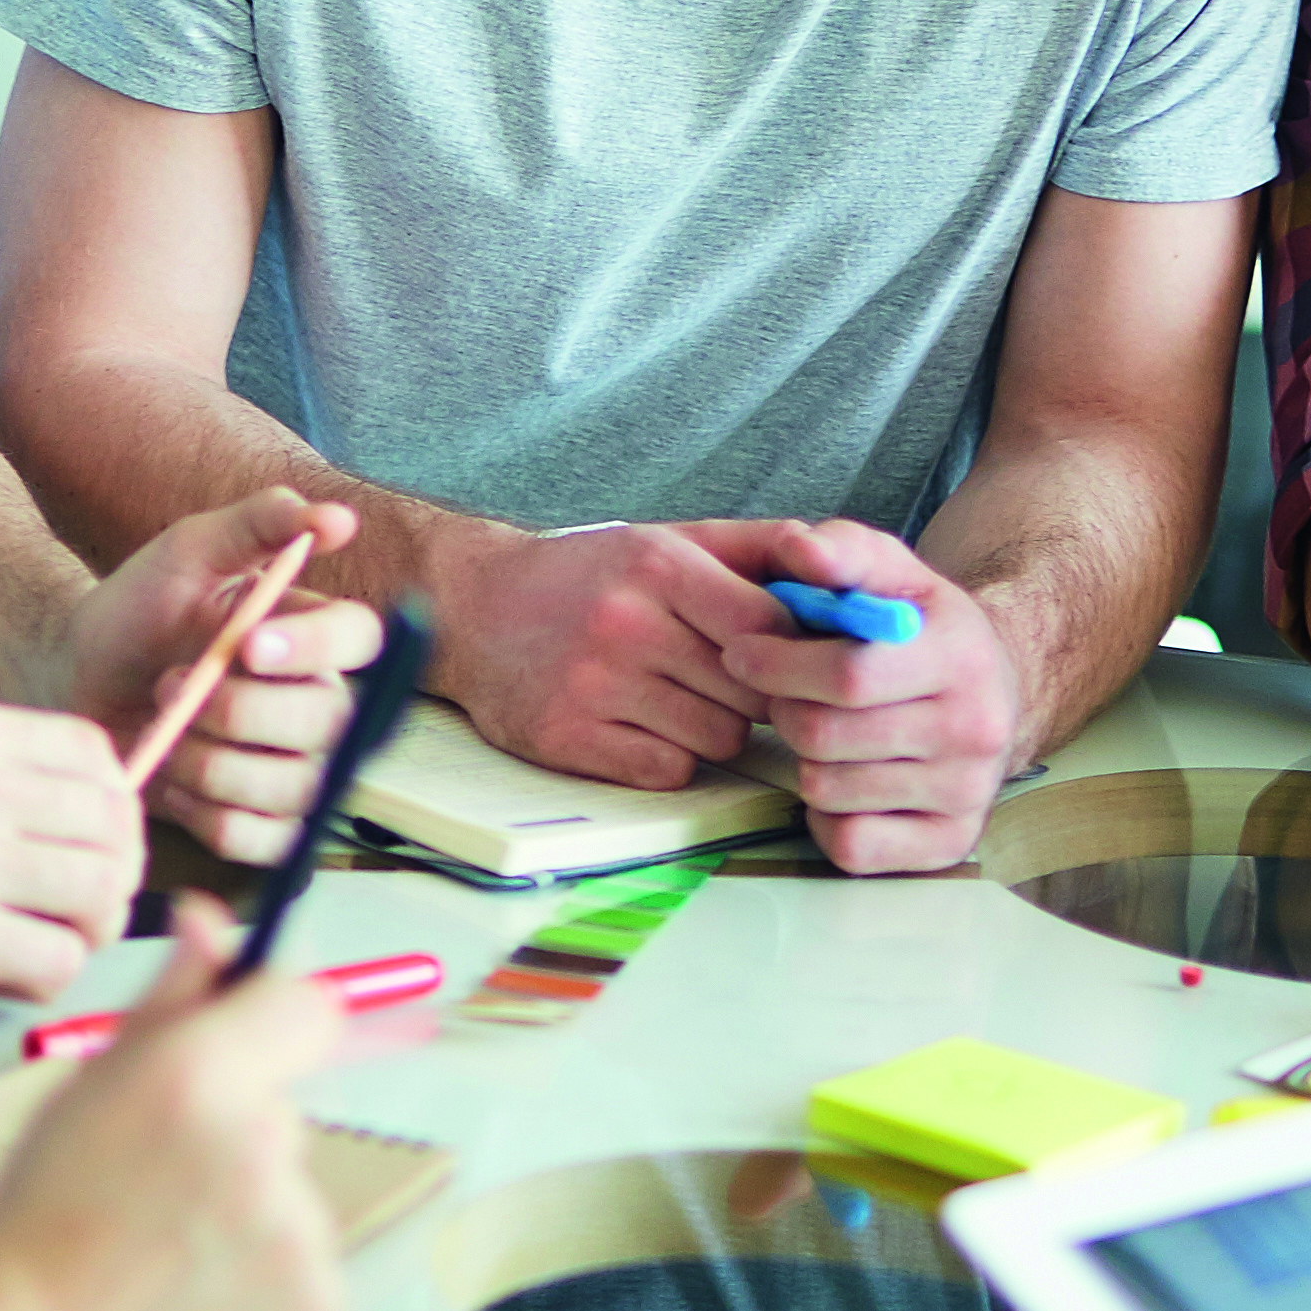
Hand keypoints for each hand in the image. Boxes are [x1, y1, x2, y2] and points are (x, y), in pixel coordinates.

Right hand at [0, 699, 147, 1011]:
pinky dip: (46, 980)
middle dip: (110, 879)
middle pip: (113, 822)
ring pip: (101, 890)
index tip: (82, 850)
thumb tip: (63, 812)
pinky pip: (59, 957)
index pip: (93, 753)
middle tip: (69, 914)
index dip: (109, 809)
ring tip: (32, 948)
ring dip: (84, 932)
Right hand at [0, 899, 354, 1310]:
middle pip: (285, 1107)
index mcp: (199, 1079)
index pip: (305, 1001)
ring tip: (159, 1262)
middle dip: (236, 1132)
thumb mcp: (76, 1095)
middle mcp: (264, 1151)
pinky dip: (260, 1284)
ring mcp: (299, 1241)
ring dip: (248, 1212)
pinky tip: (187, 1306)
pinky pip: (306, 1271)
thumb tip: (213, 921)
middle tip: (152, 1187)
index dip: (271, 1017)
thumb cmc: (24, 1242)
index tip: (244, 1042)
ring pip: (293, 1194)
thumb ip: (164, 1000)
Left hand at [53, 487, 381, 863]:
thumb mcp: (190, 551)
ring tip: (165, 727)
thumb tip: (337, 518)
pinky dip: (206, 812)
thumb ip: (258, 523)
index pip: (358, 640)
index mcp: (313, 635)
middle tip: (172, 683)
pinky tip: (171, 776)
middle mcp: (319, 704)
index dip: (313, 647)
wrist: (78, 677)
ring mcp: (294, 769)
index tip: (246, 644)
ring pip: (292, 787)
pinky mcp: (262, 825)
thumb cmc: (139, 610)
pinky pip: (260, 839)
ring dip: (213, 761)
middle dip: (239, 711)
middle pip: (328, 723)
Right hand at [432, 520, 782, 789]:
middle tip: (722, 682)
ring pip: (716, 739)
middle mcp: (625, 624)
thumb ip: (755, 547)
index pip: (769, 626)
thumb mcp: (667, 538)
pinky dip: (668, 759)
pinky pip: (666, 772)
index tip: (779, 657)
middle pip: (750, 694)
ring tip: (678, 700)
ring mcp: (592, 685)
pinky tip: (643, 728)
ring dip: (711, 729)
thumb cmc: (587, 575)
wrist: (471, 607)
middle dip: (750, 696)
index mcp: (658, 566)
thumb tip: (838, 569)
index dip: (786, 650)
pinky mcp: (565, 738)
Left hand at [684, 513, 1027, 873]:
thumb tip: (797, 549)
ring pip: (827, 790)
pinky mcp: (952, 842)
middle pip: (827, 736)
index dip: (778, 664)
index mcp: (961, 656)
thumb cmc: (923, 628)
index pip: (849, 674)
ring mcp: (968, 794)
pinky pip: (850, 844)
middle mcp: (977, 730)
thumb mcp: (894, 572)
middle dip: (783, 710)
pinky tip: (840, 779)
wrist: (996, 691)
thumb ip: (843, 550)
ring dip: (801, 760)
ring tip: (817, 730)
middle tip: (779, 694)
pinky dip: (825, 815)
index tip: (742, 652)